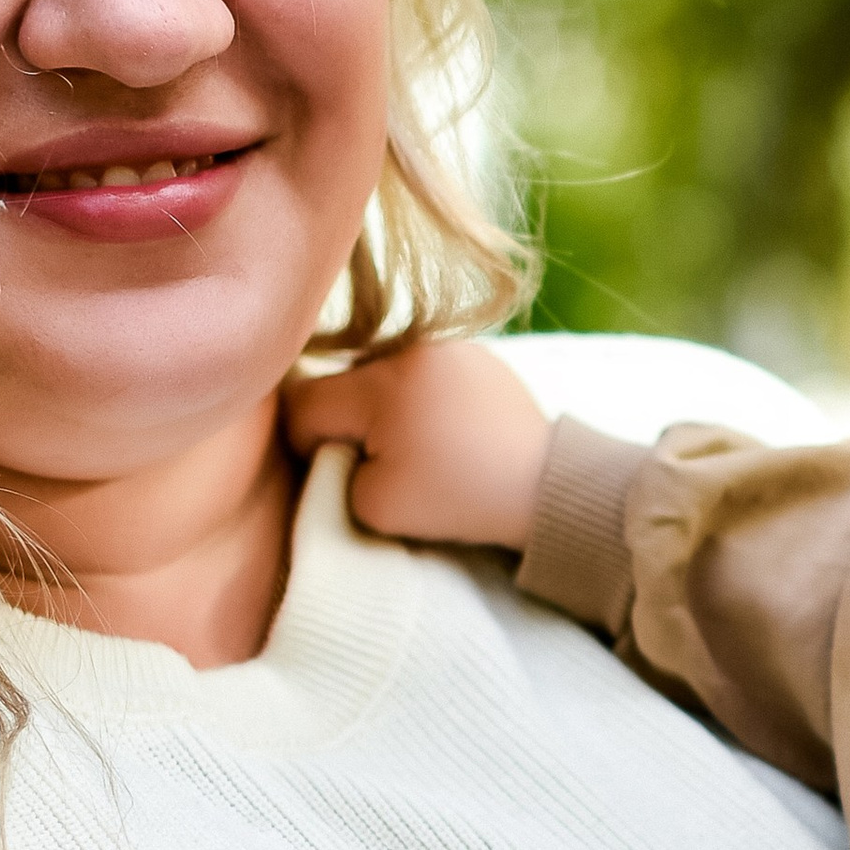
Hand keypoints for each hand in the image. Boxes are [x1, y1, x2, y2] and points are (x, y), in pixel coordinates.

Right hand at [286, 341, 552, 554]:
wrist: (546, 487)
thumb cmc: (459, 500)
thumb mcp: (374, 505)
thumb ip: (332, 473)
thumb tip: (335, 448)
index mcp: (381, 382)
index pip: (303, 403)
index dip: (306, 445)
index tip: (338, 472)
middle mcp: (411, 348)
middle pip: (342, 384)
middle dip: (347, 425)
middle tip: (382, 465)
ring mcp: (446, 345)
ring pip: (380, 376)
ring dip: (383, 411)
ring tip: (419, 449)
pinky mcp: (473, 353)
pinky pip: (420, 373)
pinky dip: (419, 401)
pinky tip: (446, 433)